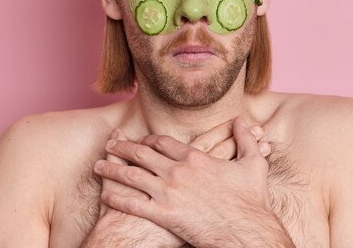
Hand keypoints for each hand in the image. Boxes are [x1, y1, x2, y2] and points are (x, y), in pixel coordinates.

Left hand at [94, 117, 291, 247]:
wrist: (248, 232)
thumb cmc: (252, 201)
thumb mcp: (254, 164)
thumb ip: (245, 139)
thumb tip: (241, 120)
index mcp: (195, 157)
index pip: (163, 142)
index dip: (147, 140)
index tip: (139, 141)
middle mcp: (178, 171)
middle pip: (142, 154)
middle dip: (122, 148)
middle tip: (109, 145)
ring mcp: (169, 193)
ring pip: (132, 176)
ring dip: (112, 169)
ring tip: (98, 165)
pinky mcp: (164, 215)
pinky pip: (132, 204)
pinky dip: (116, 197)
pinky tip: (105, 194)